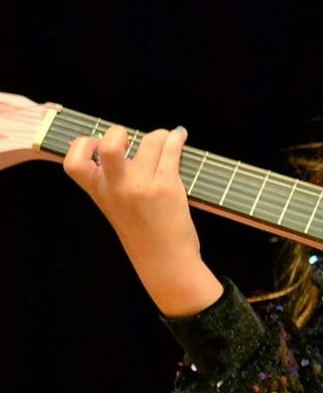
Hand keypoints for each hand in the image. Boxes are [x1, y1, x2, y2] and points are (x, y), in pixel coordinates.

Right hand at [60, 124, 222, 315]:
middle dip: (118, 132)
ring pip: (150, 141)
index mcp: (98, 192)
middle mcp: (116, 187)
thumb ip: (109, 181)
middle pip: (109, 146)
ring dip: (161, 135)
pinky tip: (180, 138)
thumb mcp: (114, 207)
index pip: (73, 162)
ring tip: (167, 140)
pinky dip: (177, 139)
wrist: (164, 261)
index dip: (82, 145)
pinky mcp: (166, 187)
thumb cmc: (142, 232)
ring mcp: (141, 186)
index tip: (98, 144)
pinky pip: (171, 151)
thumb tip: (108, 147)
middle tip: (129, 139)